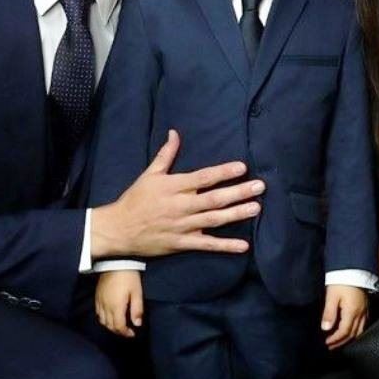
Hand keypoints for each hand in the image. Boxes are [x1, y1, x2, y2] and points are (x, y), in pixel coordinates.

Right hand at [91, 130, 263, 258]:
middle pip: (214, 199)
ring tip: (256, 207)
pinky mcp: (182, 243)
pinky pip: (206, 245)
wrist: (118, 230)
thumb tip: (175, 133)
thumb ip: (166, 155)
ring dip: (236, 214)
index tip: (242, 167)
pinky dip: (225, 246)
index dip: (223, 172)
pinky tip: (243, 245)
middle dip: (238, 192)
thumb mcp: (149, 174)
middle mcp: (181, 206)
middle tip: (259, 187)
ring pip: (214, 220)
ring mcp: (182, 226)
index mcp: (173, 186)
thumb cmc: (135, 199)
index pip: (203, 177)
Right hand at [95, 271, 143, 337]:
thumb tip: (137, 324)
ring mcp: (100, 302)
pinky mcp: (97, 296)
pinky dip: (103, 319)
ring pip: (102, 321)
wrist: (115, 262)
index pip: (119, 327)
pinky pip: (98, 313)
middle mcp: (106, 307)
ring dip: (110, 326)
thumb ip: (137, 309)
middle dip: (118, 331)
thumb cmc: (128, 276)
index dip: (125, 333)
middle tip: (127, 332)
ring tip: (119, 325)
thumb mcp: (137, 292)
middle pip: (110, 326)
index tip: (132, 334)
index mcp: (116, 307)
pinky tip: (110, 316)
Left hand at [320, 285, 367, 348]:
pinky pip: (363, 324)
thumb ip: (329, 313)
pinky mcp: (366, 307)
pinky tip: (352, 331)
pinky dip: (356, 331)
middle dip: (342, 342)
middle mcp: (360, 313)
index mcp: (352, 312)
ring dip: (349, 339)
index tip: (327, 343)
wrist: (353, 269)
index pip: (344, 332)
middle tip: (332, 346)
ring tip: (341, 342)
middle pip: (352, 334)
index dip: (335, 340)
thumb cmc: (342, 280)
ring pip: (360, 331)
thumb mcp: (332, 296)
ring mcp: (364, 311)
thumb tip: (325, 328)